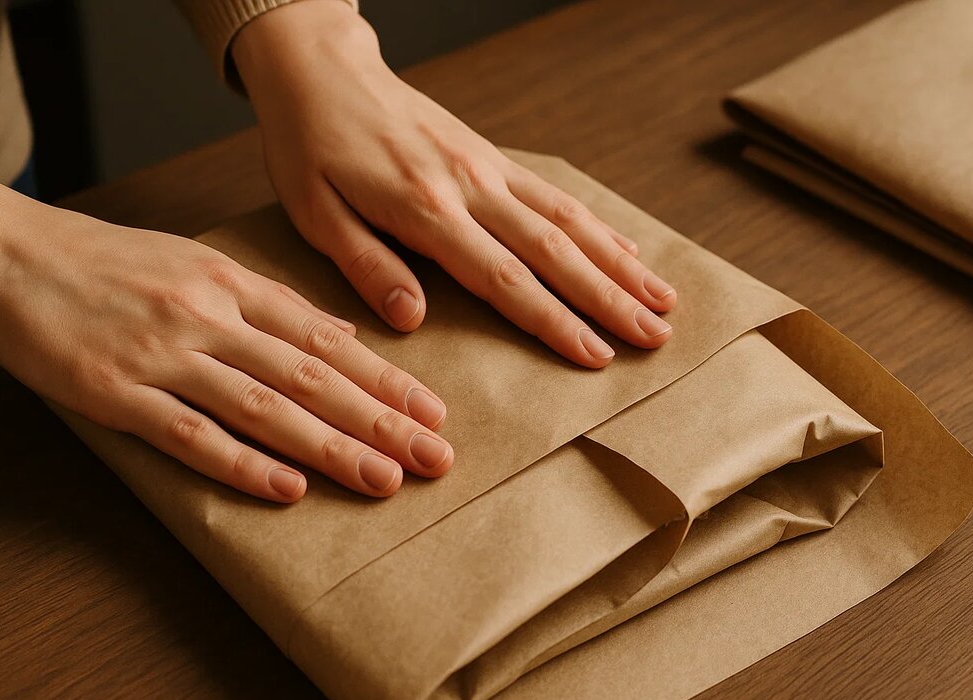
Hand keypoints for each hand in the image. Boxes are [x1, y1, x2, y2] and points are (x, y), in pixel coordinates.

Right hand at [0, 176, 453, 501]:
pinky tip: (287, 489)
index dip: (386, 379)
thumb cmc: (109, 263)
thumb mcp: (199, 265)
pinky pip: (188, 434)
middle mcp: (210, 318)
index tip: (433, 413)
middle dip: (380, 421)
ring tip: (384, 480)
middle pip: (311, 377)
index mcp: (232, 285)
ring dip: (330, 447)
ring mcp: (164, 356)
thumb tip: (341, 333)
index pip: (328, 340)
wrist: (9, 254)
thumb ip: (271, 303)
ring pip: (264, 408)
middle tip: (435, 459)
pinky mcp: (116, 392)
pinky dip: (240, 464)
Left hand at [233, 1, 675, 368]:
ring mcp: (488, 168)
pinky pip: (555, 194)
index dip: (554, 320)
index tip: (596, 356)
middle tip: (656, 337)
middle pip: (555, 249)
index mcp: (424, 209)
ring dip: (620, 264)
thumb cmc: (309, 146)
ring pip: (569, 220)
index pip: (503, 277)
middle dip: (609, 298)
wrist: (322, 70)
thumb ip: (366, 265)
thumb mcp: (314, 212)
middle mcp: (470, 186)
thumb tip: (413, 319)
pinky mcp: (492, 157)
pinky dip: (599, 226)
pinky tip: (629, 252)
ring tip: (663, 301)